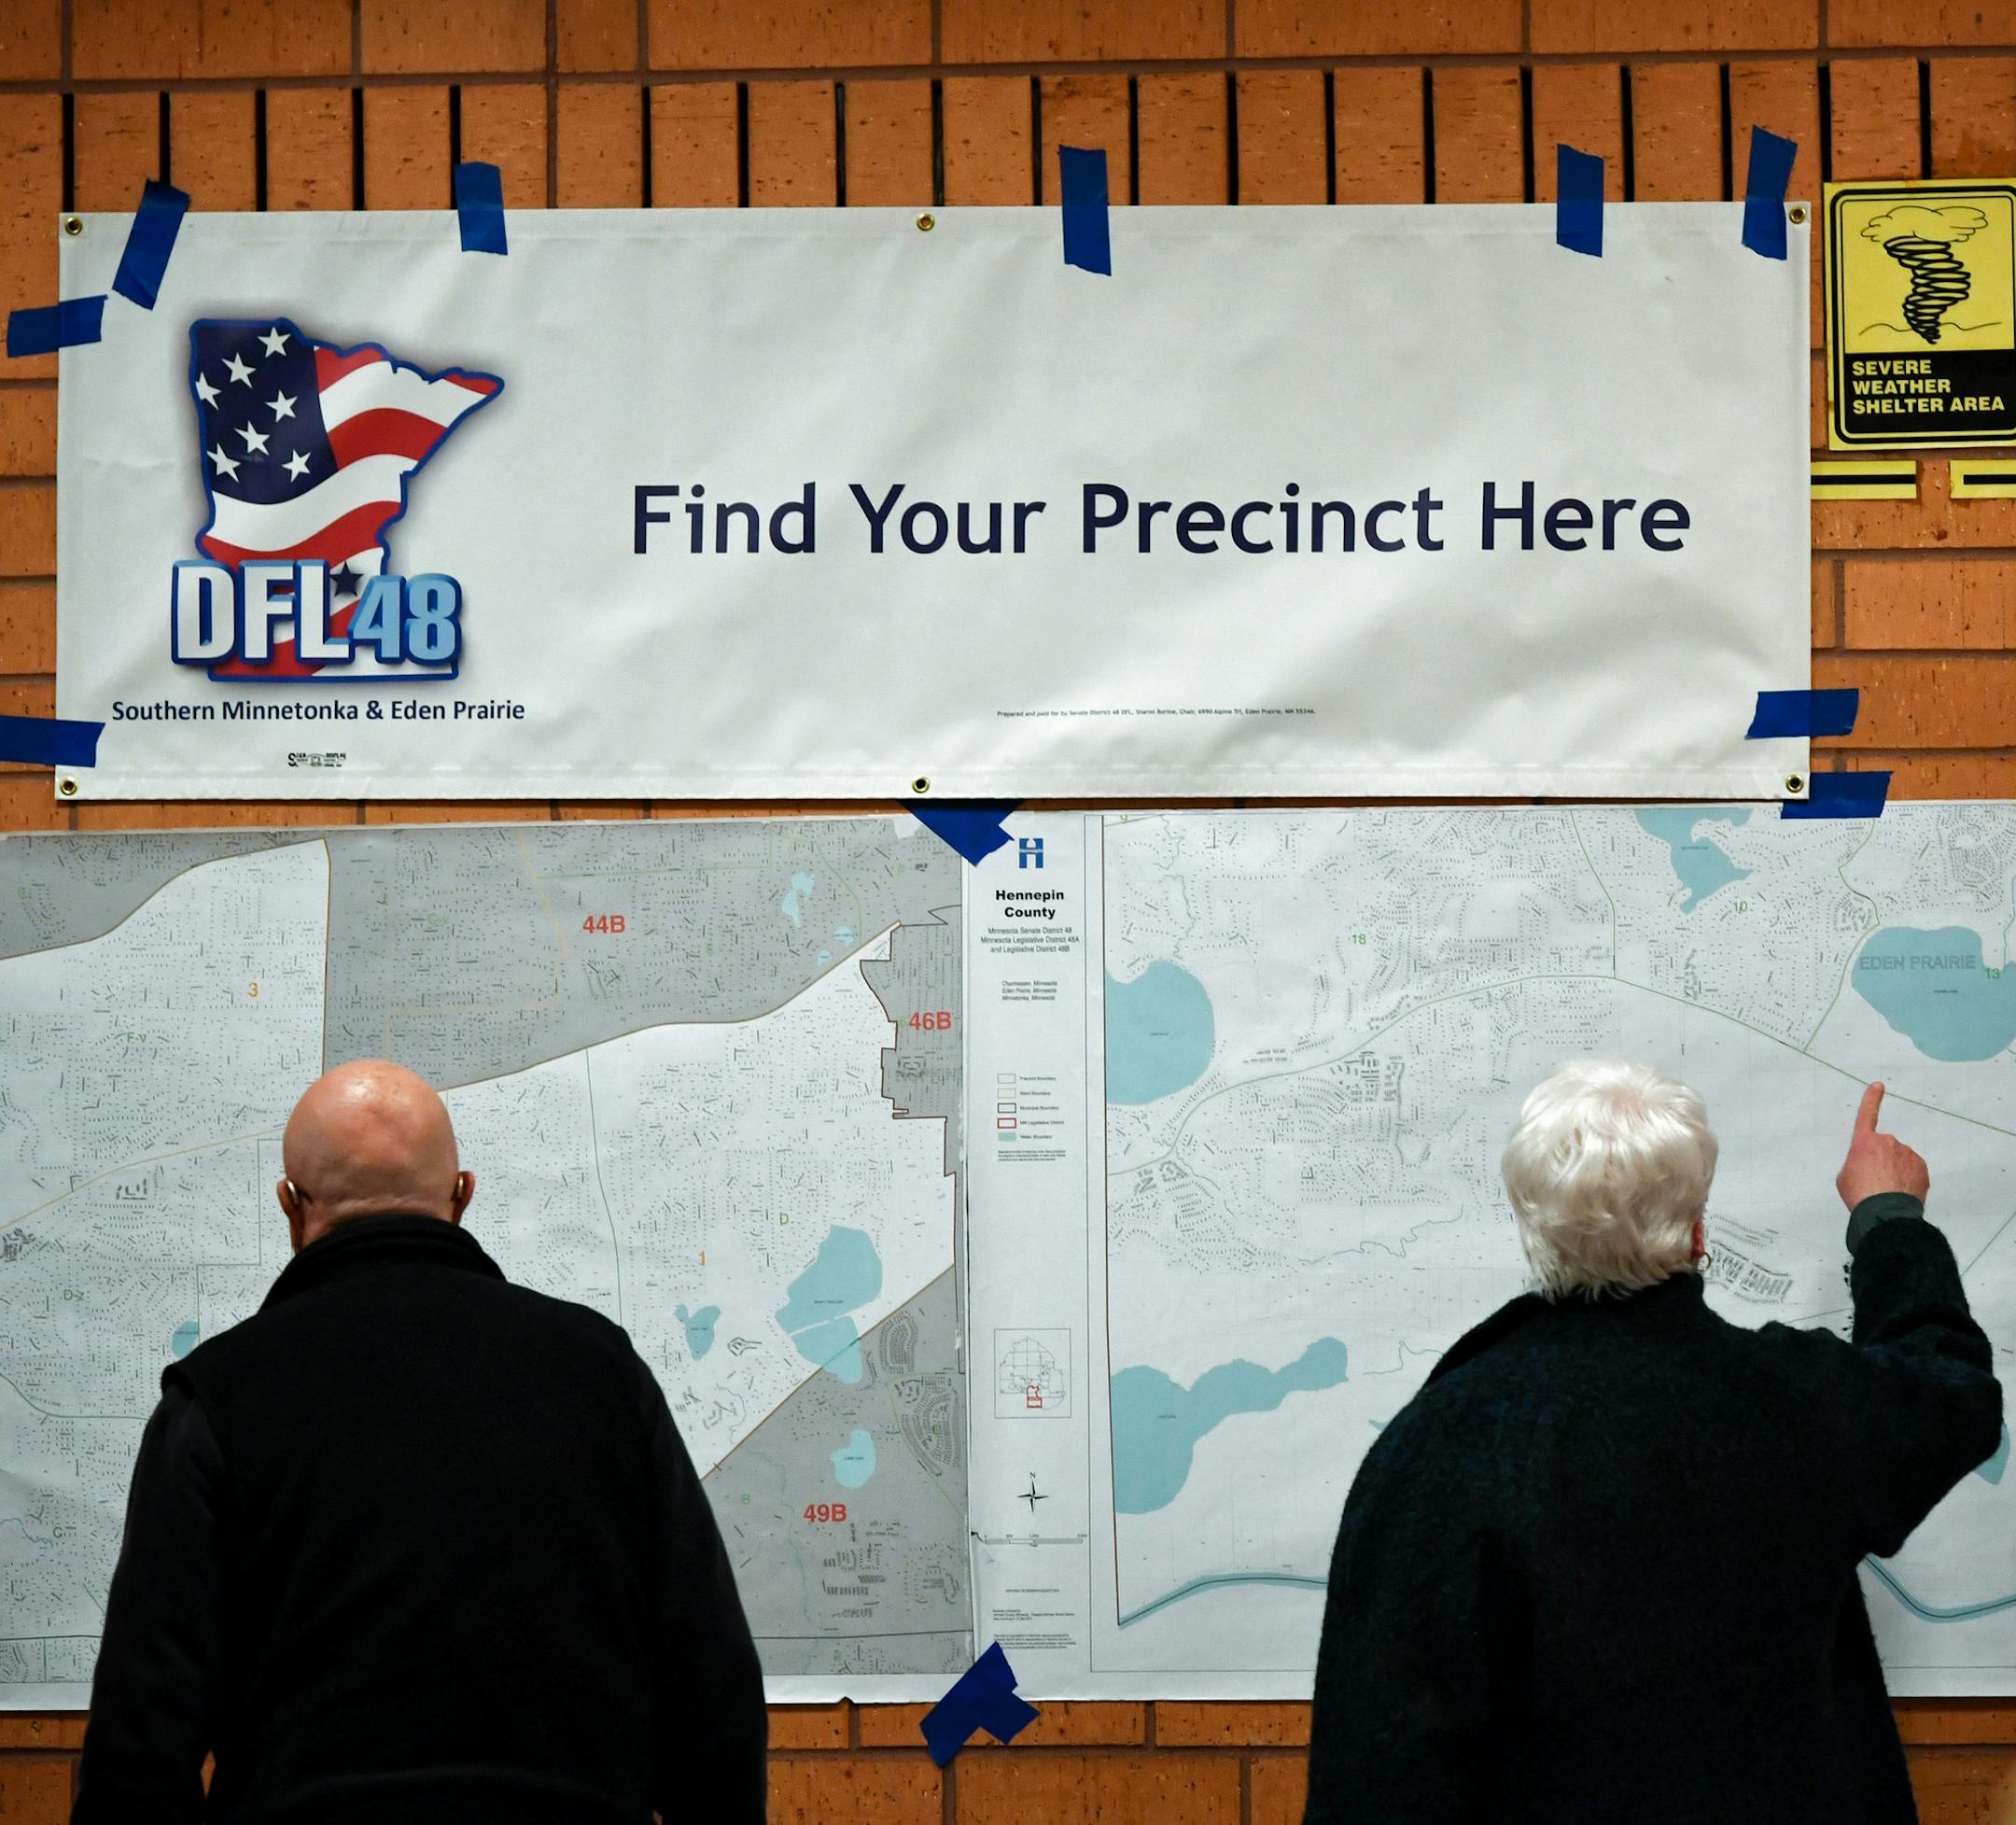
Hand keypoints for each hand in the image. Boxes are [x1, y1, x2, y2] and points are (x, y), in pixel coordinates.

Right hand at [1836, 1082, 1929, 1210]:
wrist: (1885, 1212)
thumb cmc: (1860, 1195)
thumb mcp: (1845, 1177)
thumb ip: (1857, 1163)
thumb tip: (1869, 1166)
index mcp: (1863, 1142)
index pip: (1867, 1115)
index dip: (1872, 1099)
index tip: (1878, 1085)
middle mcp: (1887, 1142)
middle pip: (1883, 1148)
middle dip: (1881, 1161)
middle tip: (1874, 1182)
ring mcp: (1907, 1153)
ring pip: (1900, 1160)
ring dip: (1895, 1171)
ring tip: (1888, 1191)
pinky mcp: (1921, 1167)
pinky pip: (1913, 1170)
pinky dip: (1908, 1179)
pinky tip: (1900, 1192)